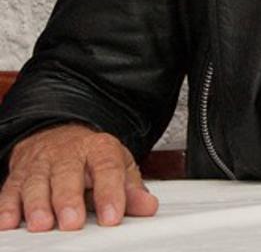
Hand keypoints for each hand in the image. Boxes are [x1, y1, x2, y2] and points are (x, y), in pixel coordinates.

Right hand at [0, 124, 157, 231]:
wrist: (57, 135)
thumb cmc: (91, 159)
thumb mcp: (118, 167)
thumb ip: (131, 189)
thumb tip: (148, 207)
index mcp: (99, 149)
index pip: (107, 168)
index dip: (110, 193)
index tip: (112, 217)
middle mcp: (68, 154)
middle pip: (67, 174)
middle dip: (68, 199)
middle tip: (72, 222)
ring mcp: (40, 164)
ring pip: (36, 182)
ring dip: (37, 204)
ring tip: (42, 224)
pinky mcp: (17, 176)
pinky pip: (9, 190)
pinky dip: (7, 207)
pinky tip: (8, 222)